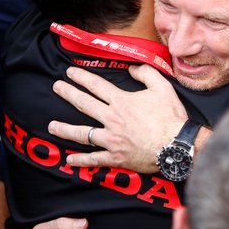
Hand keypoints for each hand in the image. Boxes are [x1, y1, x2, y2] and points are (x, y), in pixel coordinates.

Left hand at [48, 65, 187, 171]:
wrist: (177, 145)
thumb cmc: (171, 117)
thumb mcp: (163, 87)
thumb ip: (146, 73)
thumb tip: (132, 68)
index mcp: (121, 101)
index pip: (96, 86)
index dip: (81, 77)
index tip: (69, 72)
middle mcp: (112, 119)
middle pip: (84, 104)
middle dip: (68, 94)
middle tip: (56, 88)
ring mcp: (111, 140)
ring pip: (82, 134)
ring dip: (64, 129)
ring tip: (52, 126)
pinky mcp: (116, 157)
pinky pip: (94, 159)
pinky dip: (81, 160)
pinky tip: (69, 159)